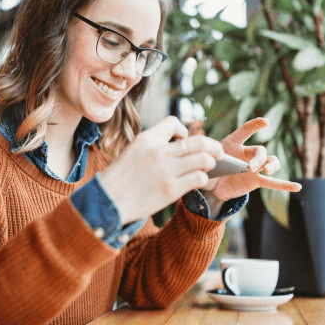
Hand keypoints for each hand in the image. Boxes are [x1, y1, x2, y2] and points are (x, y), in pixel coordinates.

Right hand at [100, 116, 223, 224]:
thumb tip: (180, 145)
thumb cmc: (119, 178)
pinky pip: (198, 178)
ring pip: (204, 158)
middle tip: (218, 152)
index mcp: (146, 139)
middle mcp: (158, 152)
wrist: (107, 202)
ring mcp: (166, 171)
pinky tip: (199, 180)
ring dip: (210, 162)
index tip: (184, 140)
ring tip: (208, 166)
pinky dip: (203, 178)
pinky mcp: (170, 190)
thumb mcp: (131, 151)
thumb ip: (154, 145)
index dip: (184, 130)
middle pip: (198, 141)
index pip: (174, 123)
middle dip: (213, 146)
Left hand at [202, 118, 301, 201]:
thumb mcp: (205, 159)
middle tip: (251, 167)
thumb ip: (206, 158)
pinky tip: (298, 187)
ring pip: (270, 162)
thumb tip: (205, 162)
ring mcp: (254, 168)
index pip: (245, 131)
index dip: (254, 126)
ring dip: (271, 166)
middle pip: (260, 151)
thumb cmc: (210, 166)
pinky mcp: (255, 181)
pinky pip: (272, 183)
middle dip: (259, 158)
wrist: (211, 184)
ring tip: (267, 171)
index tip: (265, 122)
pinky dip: (285, 185)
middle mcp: (247, 153)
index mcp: (234, 143)